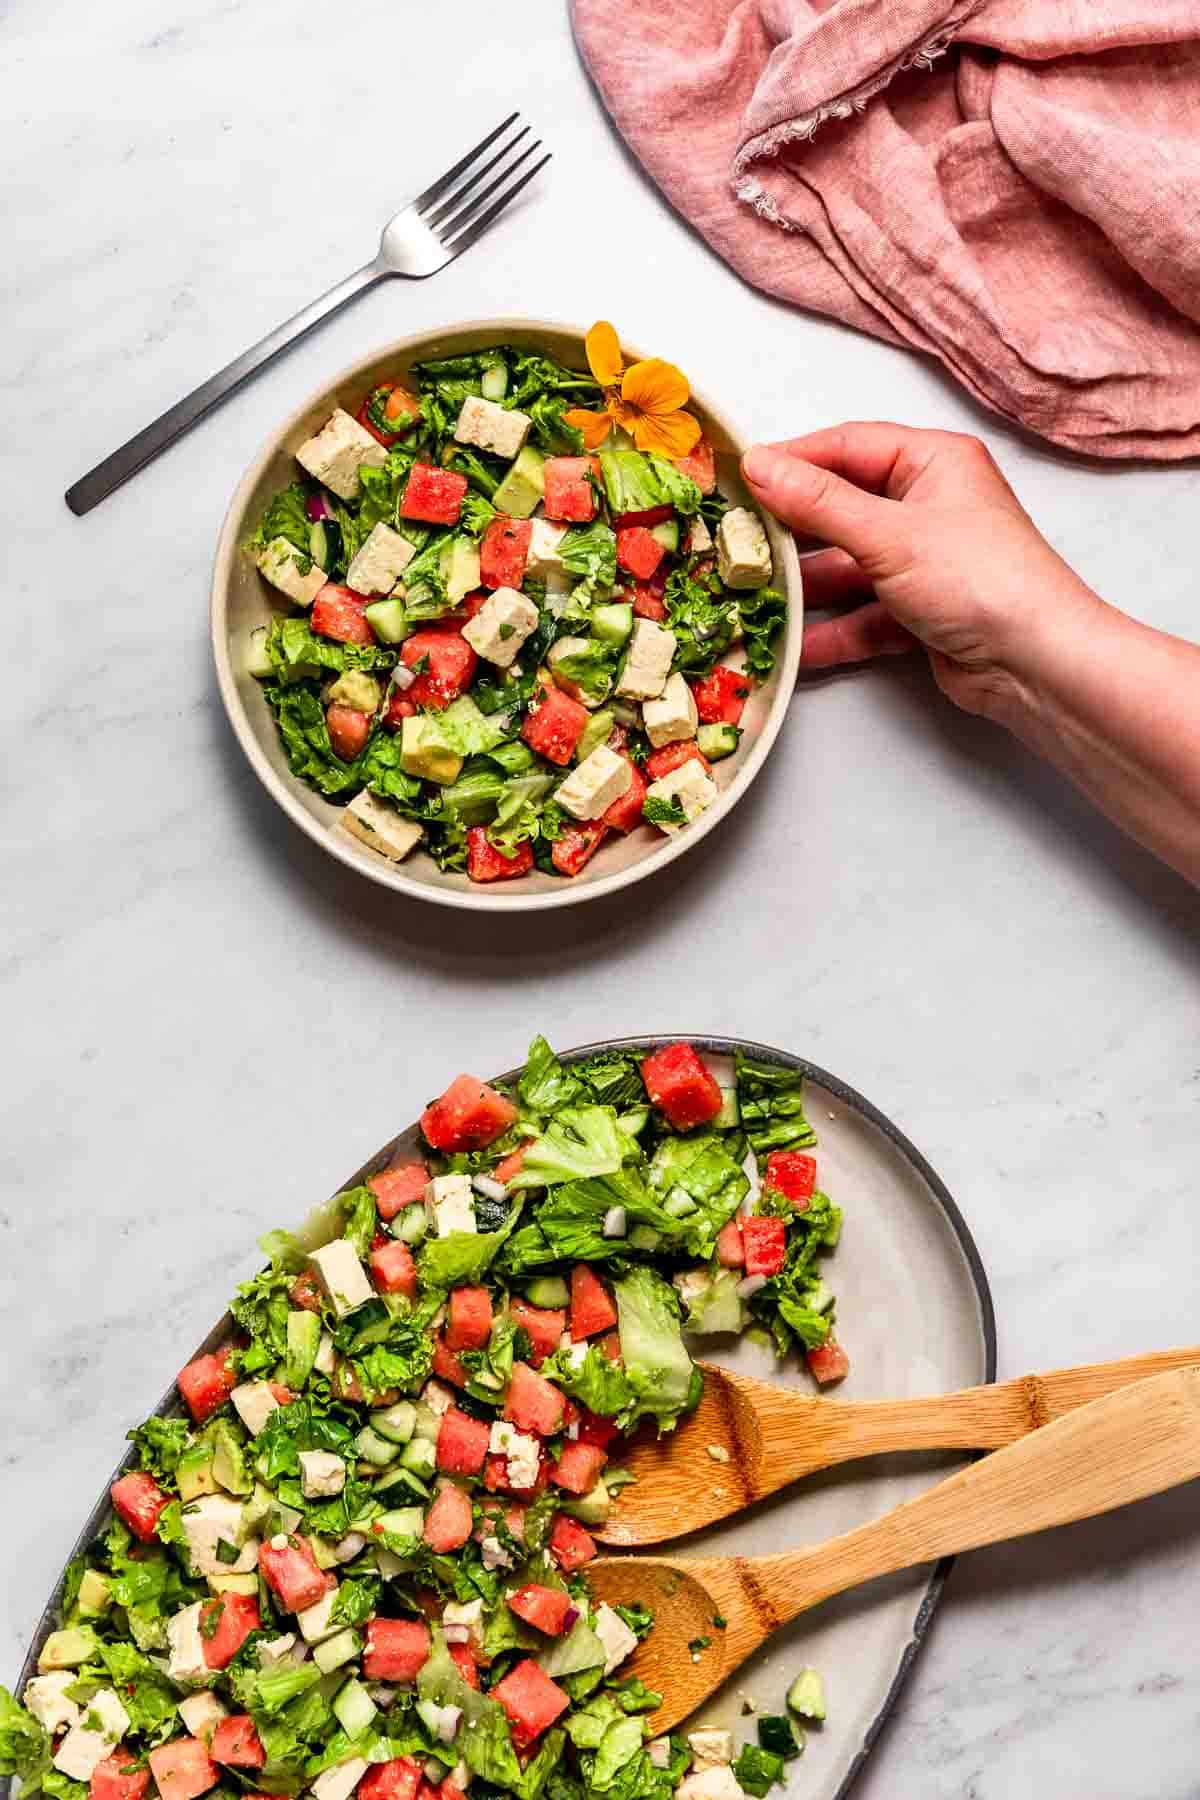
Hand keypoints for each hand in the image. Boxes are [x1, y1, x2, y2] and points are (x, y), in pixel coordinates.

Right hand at [741, 424, 1100, 724]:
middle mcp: (928, 506)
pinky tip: (795, 645)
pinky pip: (863, 615)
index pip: (846, 447)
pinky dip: (832, 631)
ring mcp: (924, 562)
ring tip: (754, 599)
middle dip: (793, 532)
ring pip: (848, 567)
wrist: (1038, 665)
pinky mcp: (920, 614)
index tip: (739, 478)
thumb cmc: (981, 580)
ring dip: (807, 588)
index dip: (791, 462)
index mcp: (932, 463)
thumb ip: (817, 502)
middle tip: (737, 542)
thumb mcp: (889, 534)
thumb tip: (759, 465)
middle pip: (842, 509)